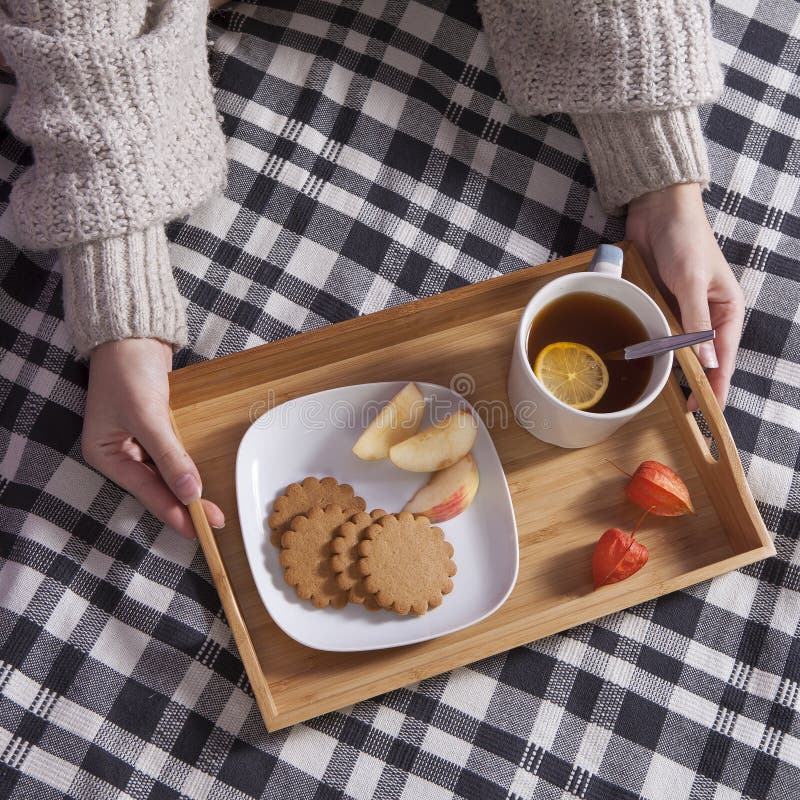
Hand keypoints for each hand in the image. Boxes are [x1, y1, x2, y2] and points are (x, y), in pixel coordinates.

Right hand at [83, 339, 224, 537]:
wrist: (133, 332)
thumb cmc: (128, 371)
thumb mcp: (148, 416)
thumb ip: (170, 456)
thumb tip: (191, 491)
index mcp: (106, 455)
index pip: (146, 492)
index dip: (175, 512)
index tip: (201, 528)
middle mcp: (119, 452)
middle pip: (156, 487)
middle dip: (184, 504)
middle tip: (215, 521)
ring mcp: (137, 440)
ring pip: (166, 474)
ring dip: (187, 488)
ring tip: (212, 508)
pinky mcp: (155, 428)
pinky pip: (172, 456)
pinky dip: (186, 467)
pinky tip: (203, 480)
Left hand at [626, 182, 744, 410]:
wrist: (659, 208)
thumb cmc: (685, 239)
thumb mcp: (693, 282)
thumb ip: (696, 323)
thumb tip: (707, 363)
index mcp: (728, 310)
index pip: (724, 359)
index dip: (714, 386)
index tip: (702, 410)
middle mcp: (708, 315)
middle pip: (702, 359)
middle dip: (693, 383)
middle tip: (679, 409)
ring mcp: (682, 311)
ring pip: (679, 349)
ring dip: (671, 368)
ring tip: (660, 395)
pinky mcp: (661, 303)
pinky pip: (659, 332)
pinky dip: (653, 348)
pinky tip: (643, 364)